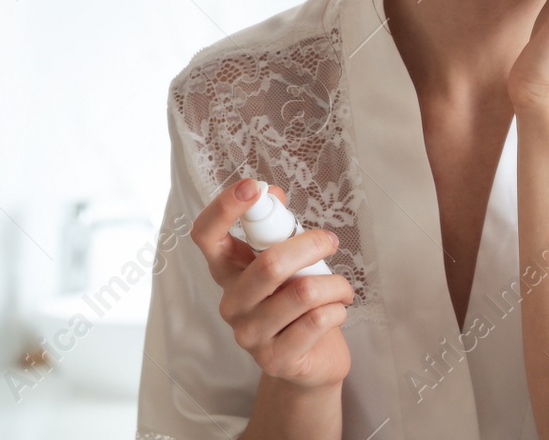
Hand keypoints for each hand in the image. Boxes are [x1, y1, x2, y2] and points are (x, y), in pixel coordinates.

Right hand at [189, 178, 353, 390]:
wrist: (310, 362)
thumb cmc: (295, 302)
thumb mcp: (284, 262)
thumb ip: (276, 229)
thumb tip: (272, 193)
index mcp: (227, 271)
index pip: (206, 235)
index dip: (224, 207)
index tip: (252, 187)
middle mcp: (231, 303)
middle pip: (269, 264)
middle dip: (310, 245)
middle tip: (330, 241)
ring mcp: (251, 335)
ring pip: (303, 293)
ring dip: (334, 284)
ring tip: (341, 287)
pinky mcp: (277, 359)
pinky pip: (317, 321)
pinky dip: (338, 308)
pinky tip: (337, 310)